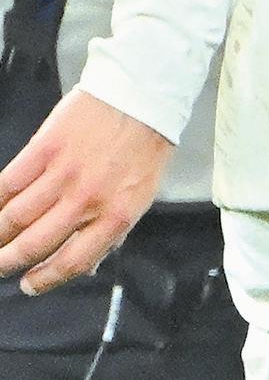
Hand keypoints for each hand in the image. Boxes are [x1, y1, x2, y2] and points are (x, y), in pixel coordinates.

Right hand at [0, 90, 171, 292]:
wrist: (140, 95)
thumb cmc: (144, 146)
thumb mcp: (141, 196)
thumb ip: (112, 233)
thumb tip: (86, 265)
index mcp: (115, 216)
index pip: (71, 262)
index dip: (45, 279)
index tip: (30, 284)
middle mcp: (86, 201)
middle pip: (35, 243)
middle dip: (10, 261)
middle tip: (0, 266)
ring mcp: (62, 174)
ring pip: (16, 216)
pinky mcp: (44, 148)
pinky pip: (9, 183)